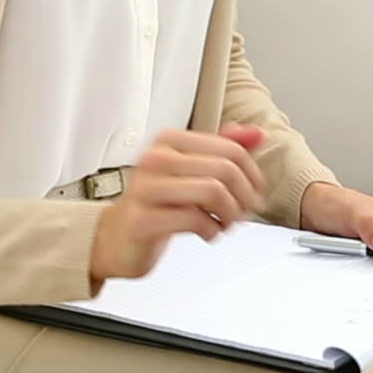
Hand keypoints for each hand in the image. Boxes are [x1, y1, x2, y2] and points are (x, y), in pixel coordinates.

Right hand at [89, 124, 267, 285]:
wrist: (116, 237)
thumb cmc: (156, 203)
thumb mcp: (191, 170)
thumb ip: (224, 149)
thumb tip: (256, 134)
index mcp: (169, 141)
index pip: (230, 147)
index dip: (252, 173)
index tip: (255, 191)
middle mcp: (155, 159)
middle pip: (225, 169)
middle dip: (244, 196)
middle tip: (244, 211)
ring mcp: (146, 188)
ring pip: (214, 192)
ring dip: (230, 214)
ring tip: (226, 223)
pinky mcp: (143, 219)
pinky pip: (195, 219)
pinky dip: (212, 230)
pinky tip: (208, 232)